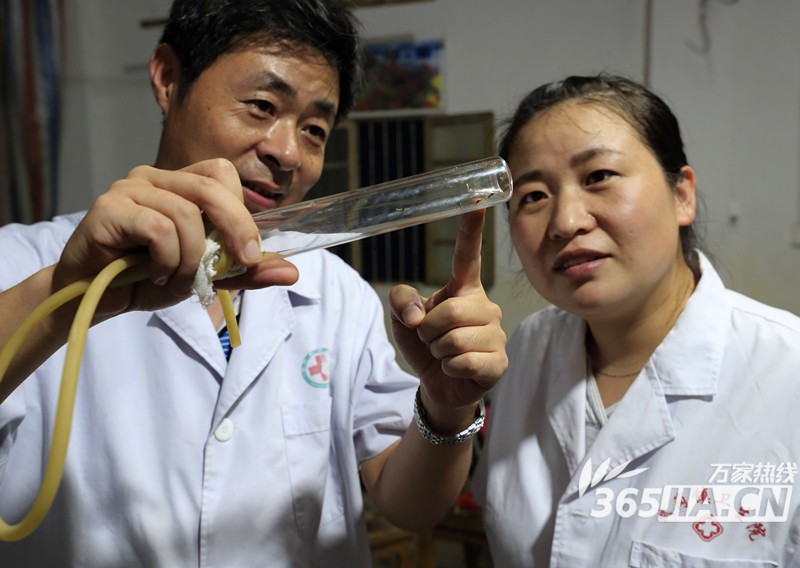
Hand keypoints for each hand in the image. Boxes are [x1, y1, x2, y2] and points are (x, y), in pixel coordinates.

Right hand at [53, 159, 298, 315]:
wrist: (94, 298)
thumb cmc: (145, 279)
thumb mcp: (205, 277)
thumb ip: (245, 272)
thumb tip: (292, 272)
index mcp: (178, 185)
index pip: (222, 174)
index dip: (242, 212)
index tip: (249, 254)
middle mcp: (153, 178)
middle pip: (211, 187)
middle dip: (236, 229)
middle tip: (241, 264)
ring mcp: (128, 189)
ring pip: (186, 214)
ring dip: (191, 259)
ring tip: (174, 279)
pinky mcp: (107, 208)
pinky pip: (158, 227)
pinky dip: (166, 259)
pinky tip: (152, 274)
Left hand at [389, 209, 506, 428]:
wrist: (439, 385)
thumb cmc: (424, 345)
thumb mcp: (402, 319)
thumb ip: (400, 301)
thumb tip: (418, 315)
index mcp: (464, 288)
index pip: (468, 255)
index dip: (471, 229)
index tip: (476, 201)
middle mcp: (485, 306)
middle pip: (450, 310)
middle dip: (429, 329)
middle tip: (432, 339)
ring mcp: (496, 334)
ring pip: (455, 337)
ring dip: (438, 350)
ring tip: (444, 354)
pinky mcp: (498, 362)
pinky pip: (464, 361)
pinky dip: (449, 367)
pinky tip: (455, 369)